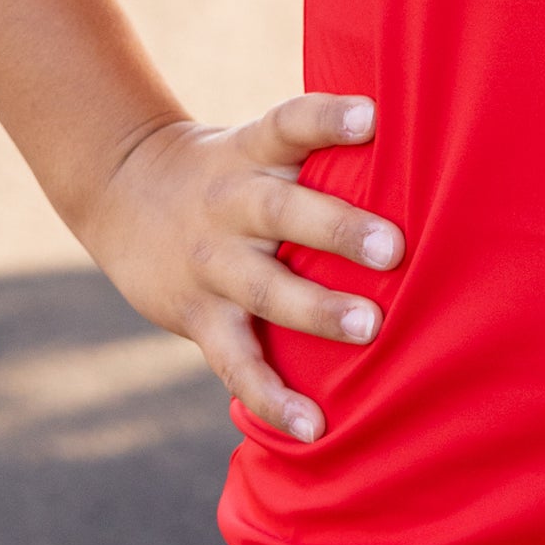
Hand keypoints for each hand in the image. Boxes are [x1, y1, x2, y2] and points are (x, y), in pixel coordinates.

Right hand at [76, 96, 401, 442]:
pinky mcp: (196, 317)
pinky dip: (272, 397)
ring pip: (263, 288)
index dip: (328, 118)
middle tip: (394, 249)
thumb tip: (424, 151)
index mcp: (251, 152)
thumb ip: (318, 151)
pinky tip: (313, 427)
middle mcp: (230, 203)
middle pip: (281, 210)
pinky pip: (236, 361)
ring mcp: (211, 263)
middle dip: (337, 229)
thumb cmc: (226, 169)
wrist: (120, 189)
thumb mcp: (256, 143)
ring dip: (316, 310)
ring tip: (369, 328)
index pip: (290, 124)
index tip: (372, 117)